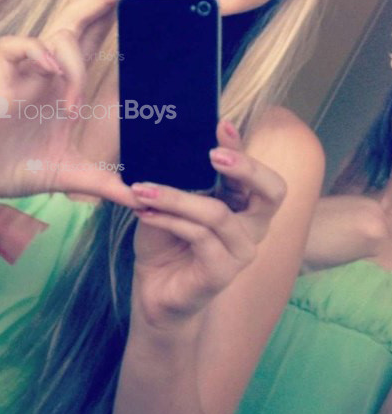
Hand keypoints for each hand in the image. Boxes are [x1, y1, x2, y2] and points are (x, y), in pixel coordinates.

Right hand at [0, 0, 143, 209]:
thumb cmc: (14, 169)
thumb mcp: (71, 177)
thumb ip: (106, 183)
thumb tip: (142, 200)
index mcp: (65, 85)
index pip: (93, 37)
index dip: (113, 11)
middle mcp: (48, 71)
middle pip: (79, 19)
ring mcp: (24, 71)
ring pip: (55, 32)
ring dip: (75, 63)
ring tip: (72, 105)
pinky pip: (16, 45)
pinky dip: (37, 52)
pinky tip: (51, 71)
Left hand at [131, 119, 286, 327]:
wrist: (153, 289)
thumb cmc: (164, 241)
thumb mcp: (169, 201)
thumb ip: (179, 179)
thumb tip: (166, 145)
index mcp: (242, 203)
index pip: (254, 171)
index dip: (241, 146)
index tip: (221, 123)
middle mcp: (250, 226)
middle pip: (272, 192)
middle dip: (246, 167)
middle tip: (213, 154)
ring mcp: (241, 252)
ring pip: (218, 214)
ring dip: (177, 197)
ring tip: (142, 190)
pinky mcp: (223, 272)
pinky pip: (199, 237)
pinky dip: (169, 220)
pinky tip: (144, 213)